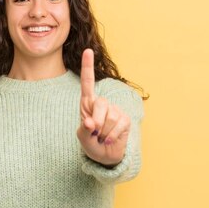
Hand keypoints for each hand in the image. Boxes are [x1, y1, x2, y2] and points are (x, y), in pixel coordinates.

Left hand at [77, 48, 130, 165]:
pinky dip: (112, 136)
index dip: (87, 67)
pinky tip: (109, 140)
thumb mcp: (82, 138)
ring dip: (104, 133)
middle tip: (95, 133)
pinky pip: (119, 125)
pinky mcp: (125, 119)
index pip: (87, 83)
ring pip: (111, 117)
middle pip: (101, 104)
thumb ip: (84, 130)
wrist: (105, 157)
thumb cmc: (91, 144)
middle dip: (97, 122)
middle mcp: (102, 104)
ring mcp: (115, 110)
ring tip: (102, 138)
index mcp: (87, 104)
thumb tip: (90, 122)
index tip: (88, 50)